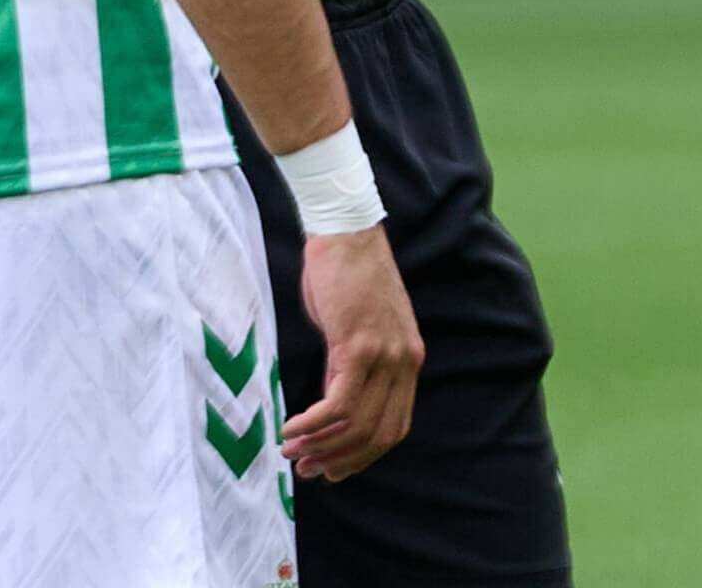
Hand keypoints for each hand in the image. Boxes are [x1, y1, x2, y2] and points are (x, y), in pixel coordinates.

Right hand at [283, 225, 421, 482]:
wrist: (345, 231)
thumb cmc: (344, 276)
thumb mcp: (356, 330)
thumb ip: (350, 367)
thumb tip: (333, 409)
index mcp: (409, 359)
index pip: (394, 427)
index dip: (362, 456)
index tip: (332, 469)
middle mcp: (404, 361)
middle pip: (379, 435)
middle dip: (340, 461)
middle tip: (306, 470)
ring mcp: (384, 355)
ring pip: (357, 425)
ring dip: (321, 447)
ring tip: (291, 453)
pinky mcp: (358, 346)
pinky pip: (338, 404)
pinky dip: (313, 426)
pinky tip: (292, 430)